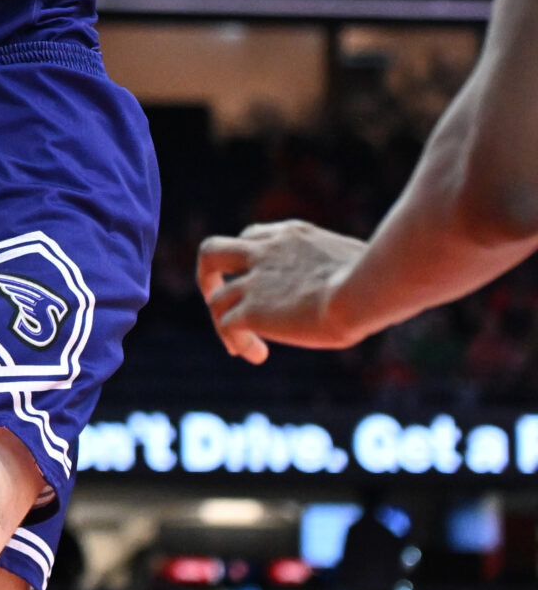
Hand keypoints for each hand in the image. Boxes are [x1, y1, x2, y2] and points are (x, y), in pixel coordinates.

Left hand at [197, 221, 369, 364]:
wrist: (366, 290)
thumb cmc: (382, 277)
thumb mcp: (365, 259)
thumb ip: (350, 268)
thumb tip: (379, 285)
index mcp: (291, 235)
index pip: (252, 238)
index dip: (250, 261)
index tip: (262, 284)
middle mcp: (265, 252)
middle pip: (212, 252)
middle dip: (208, 276)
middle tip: (216, 298)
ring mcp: (255, 281)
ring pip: (216, 298)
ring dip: (223, 322)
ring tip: (240, 345)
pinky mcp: (254, 310)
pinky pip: (228, 326)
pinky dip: (235, 341)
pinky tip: (254, 354)